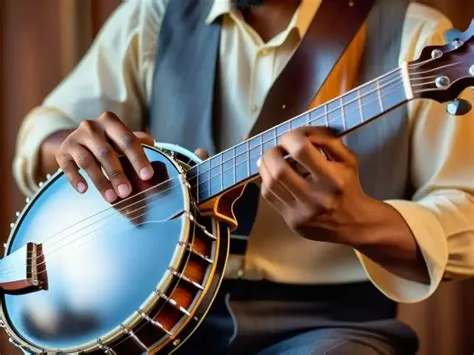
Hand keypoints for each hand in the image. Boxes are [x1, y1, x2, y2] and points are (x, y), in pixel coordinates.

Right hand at [56, 112, 155, 202]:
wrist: (79, 139)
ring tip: (111, 198)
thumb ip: (139, 142)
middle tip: (127, 193)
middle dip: (118, 174)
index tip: (147, 176)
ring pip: (87, 162)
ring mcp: (74, 139)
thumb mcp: (123, 138)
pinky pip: (68, 167)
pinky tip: (84, 190)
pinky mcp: (62, 152)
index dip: (138, 159)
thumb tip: (156, 149)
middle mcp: (91, 127)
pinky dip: (76, 179)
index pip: (127, 140)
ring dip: (100, 181)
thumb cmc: (109, 141)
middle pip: (106, 152)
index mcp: (110, 122)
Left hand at [258, 126, 372, 244]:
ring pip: (270, 183)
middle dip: (273, 152)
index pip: (300, 150)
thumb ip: (327, 139)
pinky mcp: (291, 221)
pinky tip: (276, 176)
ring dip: (266, 166)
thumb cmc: (348, 186)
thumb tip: (301, 132)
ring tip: (275, 160)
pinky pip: (269, 196)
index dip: (291, 137)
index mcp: (332, 179)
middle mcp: (315, 197)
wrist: (352, 223)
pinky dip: (268, 180)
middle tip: (279, 149)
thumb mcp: (348, 159)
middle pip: (279, 169)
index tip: (292, 137)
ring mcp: (301, 212)